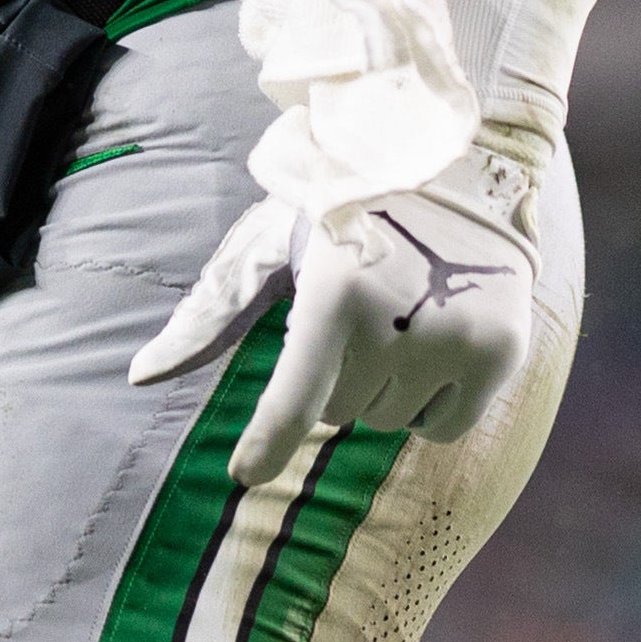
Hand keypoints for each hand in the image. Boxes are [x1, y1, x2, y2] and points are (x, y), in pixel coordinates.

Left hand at [129, 151, 537, 487]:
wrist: (455, 167)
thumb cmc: (345, 211)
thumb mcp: (273, 249)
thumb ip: (211, 318)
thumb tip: (139, 376)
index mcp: (332, 296)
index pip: (297, 398)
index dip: (268, 441)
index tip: (243, 474)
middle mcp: (397, 323)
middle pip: (340, 414)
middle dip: (338, 377)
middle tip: (356, 311)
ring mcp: (457, 342)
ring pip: (390, 423)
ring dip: (384, 388)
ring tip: (398, 314)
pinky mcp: (501, 355)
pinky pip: (444, 430)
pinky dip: (431, 405)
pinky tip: (435, 341)